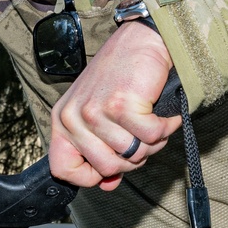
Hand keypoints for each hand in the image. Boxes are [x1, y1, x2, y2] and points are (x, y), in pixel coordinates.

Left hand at [48, 24, 180, 190]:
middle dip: (132, 158)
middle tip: (142, 136)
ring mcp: (96, 111)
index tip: (111, 169)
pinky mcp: (121, 104)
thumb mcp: (101, 116)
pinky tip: (165, 115)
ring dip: (151, 142)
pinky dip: (165, 128)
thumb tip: (107, 186)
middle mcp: (73, 117)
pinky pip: (150, 137)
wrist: (142, 40)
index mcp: (62, 121)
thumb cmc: (122, 78)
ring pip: (131, 155)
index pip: (62, 170)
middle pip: (106, 167)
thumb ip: (101, 152)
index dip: (90, 176)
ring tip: (153, 121)